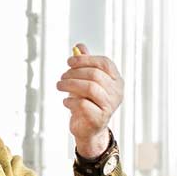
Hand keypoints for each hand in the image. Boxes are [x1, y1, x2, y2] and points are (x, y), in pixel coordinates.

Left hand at [57, 43, 123, 157]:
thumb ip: (84, 64)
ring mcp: (110, 106)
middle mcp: (117, 92)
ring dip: (70, 85)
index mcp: (116, 80)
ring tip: (59, 86)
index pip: (104, 63)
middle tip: (61, 77)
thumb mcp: (84, 81)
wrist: (88, 129)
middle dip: (74, 73)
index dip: (85, 60)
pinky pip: (83, 104)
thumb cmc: (87, 101)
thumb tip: (79, 46)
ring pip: (90, 88)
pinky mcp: (100, 119)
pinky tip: (66, 102)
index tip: (69, 62)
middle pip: (95, 74)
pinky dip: (70, 101)